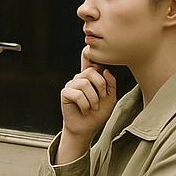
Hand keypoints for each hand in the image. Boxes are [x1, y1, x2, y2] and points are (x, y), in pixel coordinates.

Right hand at [57, 46, 116, 160]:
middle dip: (101, 87)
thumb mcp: (110, 98)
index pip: (87, 59)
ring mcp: (71, 85)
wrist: (86, 128)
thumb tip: (105, 71)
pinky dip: (85, 105)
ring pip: (85, 84)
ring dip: (93, 99)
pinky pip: (77, 94)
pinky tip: (84, 110)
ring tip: (92, 107)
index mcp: (90, 77)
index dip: (88, 52)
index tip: (88, 47)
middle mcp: (79, 78)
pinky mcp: (65, 93)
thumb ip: (110, 84)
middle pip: (92, 72)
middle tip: (100, 100)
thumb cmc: (97, 114)